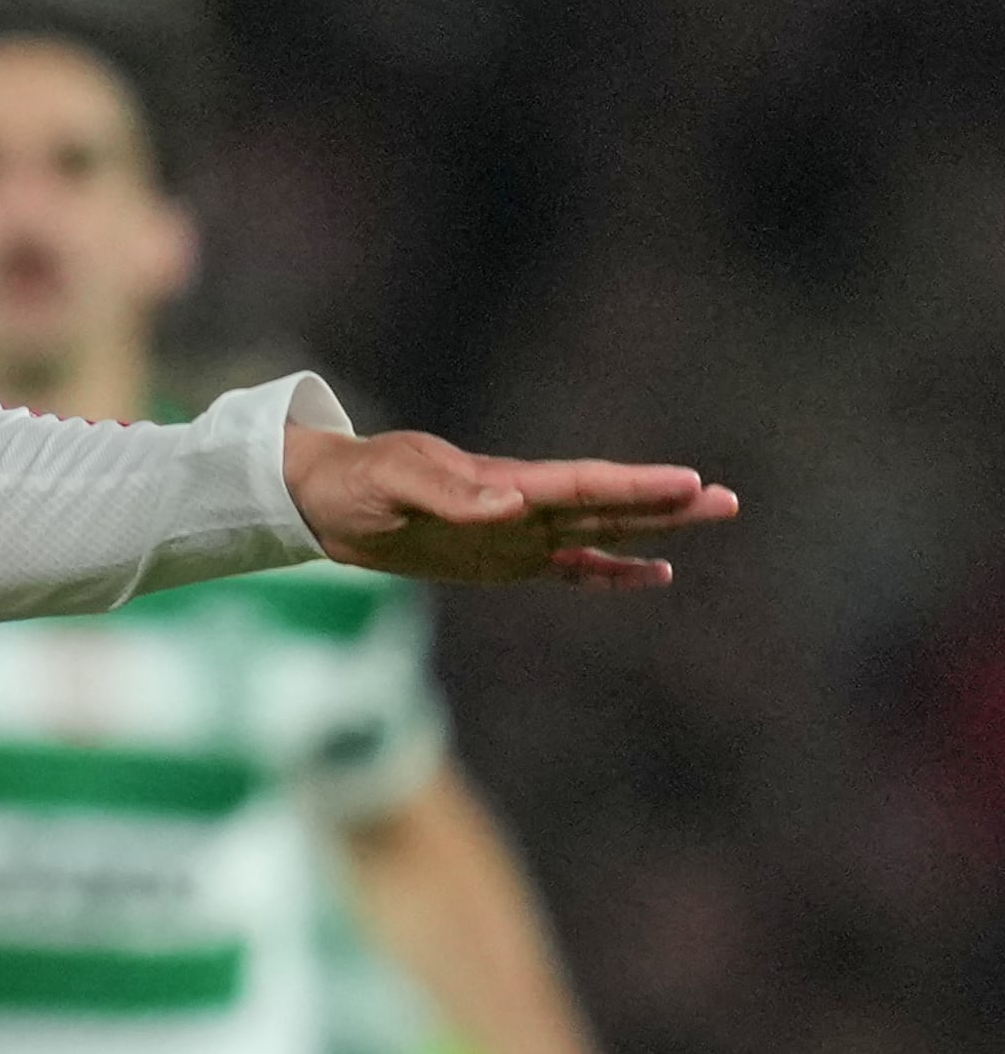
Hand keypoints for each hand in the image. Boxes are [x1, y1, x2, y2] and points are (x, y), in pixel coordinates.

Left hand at [282, 428, 737, 585]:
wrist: (326, 499)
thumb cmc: (356, 480)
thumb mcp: (391, 483)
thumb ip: (449, 494)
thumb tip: (511, 506)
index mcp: (502, 480)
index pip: (581, 482)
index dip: (634, 484)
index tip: (688, 481)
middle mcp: (523, 504)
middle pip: (607, 503)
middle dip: (665, 501)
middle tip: (726, 499)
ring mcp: (519, 532)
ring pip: (601, 530)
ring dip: (655, 527)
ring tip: (710, 516)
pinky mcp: (505, 560)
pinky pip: (570, 566)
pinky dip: (612, 570)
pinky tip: (653, 573)